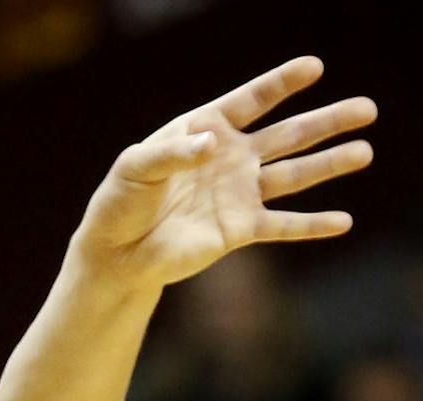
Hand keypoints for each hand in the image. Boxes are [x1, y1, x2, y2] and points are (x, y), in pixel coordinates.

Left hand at [77, 56, 372, 288]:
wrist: (115, 252)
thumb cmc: (121, 201)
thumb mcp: (135, 166)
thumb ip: (172, 152)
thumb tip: (212, 145)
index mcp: (207, 130)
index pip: (252, 101)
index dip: (281, 84)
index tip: (313, 67)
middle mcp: (232, 158)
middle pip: (288, 134)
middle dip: (327, 121)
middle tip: (366, 108)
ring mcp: (239, 193)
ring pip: (294, 175)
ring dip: (329, 164)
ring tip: (363, 152)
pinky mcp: (239, 229)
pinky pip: (282, 225)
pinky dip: (311, 225)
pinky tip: (342, 221)